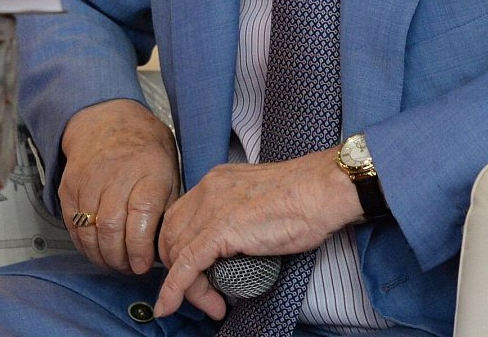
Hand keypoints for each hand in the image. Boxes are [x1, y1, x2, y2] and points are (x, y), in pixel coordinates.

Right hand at [59, 98, 179, 274]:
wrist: (107, 117)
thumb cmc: (144, 146)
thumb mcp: (169, 168)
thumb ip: (169, 205)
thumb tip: (168, 244)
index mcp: (148, 170)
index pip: (141, 217)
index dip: (141, 248)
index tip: (145, 263)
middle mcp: (116, 174)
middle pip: (112, 227)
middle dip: (121, 259)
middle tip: (130, 268)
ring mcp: (89, 179)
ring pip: (90, 230)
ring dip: (102, 256)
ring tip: (114, 262)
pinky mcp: (69, 186)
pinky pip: (72, 224)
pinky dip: (83, 244)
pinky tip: (96, 249)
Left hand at [154, 148, 360, 319]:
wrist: (319, 190)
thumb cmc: (303, 197)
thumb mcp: (256, 200)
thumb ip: (238, 215)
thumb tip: (235, 246)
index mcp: (215, 181)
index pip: (179, 218)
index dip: (180, 249)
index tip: (197, 274)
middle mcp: (206, 190)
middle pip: (172, 235)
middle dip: (179, 270)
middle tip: (207, 295)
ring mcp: (211, 208)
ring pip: (178, 254)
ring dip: (188, 287)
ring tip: (214, 305)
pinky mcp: (220, 230)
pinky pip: (186, 264)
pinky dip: (174, 288)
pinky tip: (168, 305)